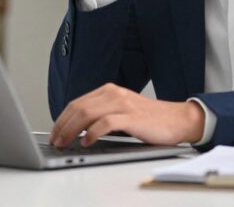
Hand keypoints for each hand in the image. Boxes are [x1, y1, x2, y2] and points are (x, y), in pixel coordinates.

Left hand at [48, 83, 204, 147]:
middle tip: (55, 140)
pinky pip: (105, 123)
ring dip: (71, 130)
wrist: (178, 119)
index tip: (54, 132)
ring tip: (65, 142)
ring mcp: (123, 104)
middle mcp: (114, 94)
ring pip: (87, 113)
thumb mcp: (123, 110)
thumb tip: (78, 129)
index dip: (62, 118)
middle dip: (62, 125)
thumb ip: (103, 114)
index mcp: (110, 91)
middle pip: (78, 107)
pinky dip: (92, 132)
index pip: (77, 102)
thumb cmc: (151, 119)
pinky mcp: (132, 117)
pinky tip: (86, 142)